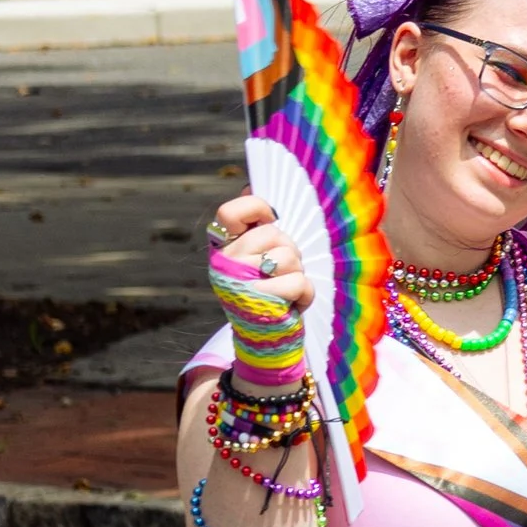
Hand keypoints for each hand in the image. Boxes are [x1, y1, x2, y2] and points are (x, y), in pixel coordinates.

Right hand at [207, 192, 314, 320]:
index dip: (255, 209)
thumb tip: (250, 186)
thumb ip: (254, 226)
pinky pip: (299, 282)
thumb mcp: (256, 256)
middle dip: (288, 251)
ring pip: (289, 257)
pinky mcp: (263, 304)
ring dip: (298, 273)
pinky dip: (305, 294)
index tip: (271, 218)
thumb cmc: (265, 291)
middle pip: (273, 235)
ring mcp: (242, 284)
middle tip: (281, 271)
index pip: (229, 214)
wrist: (263, 340)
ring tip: (285, 288)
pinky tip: (293, 304)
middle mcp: (226, 264)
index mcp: (222, 249)